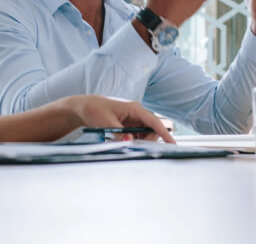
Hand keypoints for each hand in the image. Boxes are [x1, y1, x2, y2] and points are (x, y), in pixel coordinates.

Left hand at [56, 95, 175, 142]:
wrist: (83, 108)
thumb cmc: (94, 110)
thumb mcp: (106, 123)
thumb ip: (119, 133)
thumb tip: (129, 141)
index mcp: (135, 109)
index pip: (154, 122)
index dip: (164, 133)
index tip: (172, 144)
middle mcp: (137, 114)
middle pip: (152, 131)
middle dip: (146, 141)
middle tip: (132, 146)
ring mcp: (133, 121)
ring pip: (145, 136)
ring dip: (139, 142)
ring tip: (123, 142)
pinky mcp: (128, 126)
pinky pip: (137, 137)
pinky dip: (133, 142)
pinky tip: (122, 141)